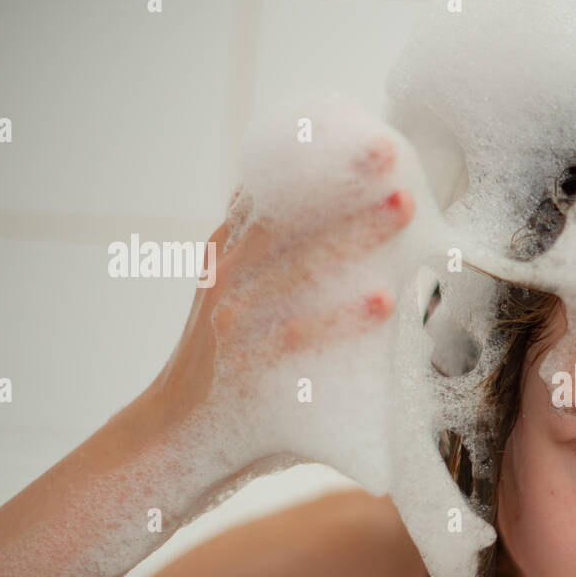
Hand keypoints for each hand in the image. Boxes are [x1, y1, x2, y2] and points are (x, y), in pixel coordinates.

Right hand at [153, 141, 412, 428]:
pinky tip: (384, 301)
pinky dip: (340, 317)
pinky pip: (297, 336)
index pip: (269, 192)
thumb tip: (371, 258)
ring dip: (353, 235)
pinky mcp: (245, 370)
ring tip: (403, 207)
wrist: (172, 444)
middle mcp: (227, 277)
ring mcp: (232, 322)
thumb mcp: (247, 310)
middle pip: (285, 215)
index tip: (364, 132)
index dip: (314, 159)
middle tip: (391, 152)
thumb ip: (288, 278)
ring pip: (296, 266)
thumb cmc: (234, 377)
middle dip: (340, 180)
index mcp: (229, 255)